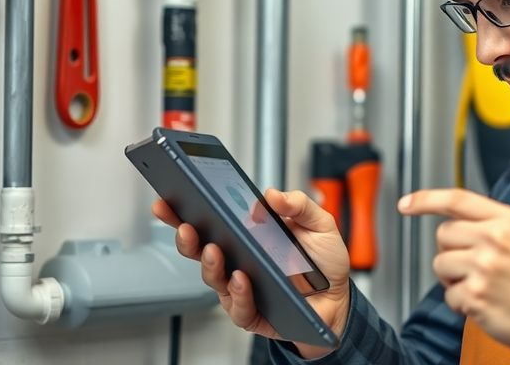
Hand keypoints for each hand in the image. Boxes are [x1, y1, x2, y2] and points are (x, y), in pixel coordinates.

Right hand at [152, 188, 350, 358]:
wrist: (340, 299)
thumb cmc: (323, 262)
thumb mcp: (319, 224)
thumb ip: (299, 204)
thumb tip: (271, 195)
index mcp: (248, 236)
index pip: (210, 222)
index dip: (185, 212)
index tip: (169, 200)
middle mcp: (239, 261)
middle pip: (201, 250)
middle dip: (187, 237)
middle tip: (187, 226)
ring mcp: (242, 288)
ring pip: (214, 279)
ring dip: (211, 264)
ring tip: (216, 250)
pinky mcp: (253, 313)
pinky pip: (238, 307)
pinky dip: (239, 293)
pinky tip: (243, 279)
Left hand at [398, 189, 509, 362]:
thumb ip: (502, 226)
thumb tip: (475, 222)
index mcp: (507, 222)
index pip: (456, 200)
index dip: (425, 199)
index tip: (407, 204)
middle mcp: (492, 240)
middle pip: (443, 235)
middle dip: (451, 251)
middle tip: (472, 265)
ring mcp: (483, 269)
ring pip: (440, 265)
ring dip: (453, 279)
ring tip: (481, 286)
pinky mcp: (475, 296)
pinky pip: (449, 296)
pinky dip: (461, 303)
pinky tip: (484, 303)